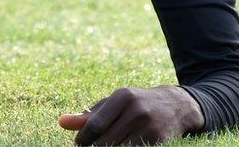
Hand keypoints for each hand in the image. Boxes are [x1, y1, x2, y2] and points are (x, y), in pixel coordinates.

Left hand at [58, 85, 203, 144]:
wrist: (176, 106)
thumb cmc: (136, 104)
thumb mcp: (114, 104)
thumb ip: (88, 115)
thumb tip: (61, 122)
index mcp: (122, 96)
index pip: (94, 125)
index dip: (82, 139)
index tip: (79, 144)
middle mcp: (136, 110)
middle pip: (105, 142)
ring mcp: (149, 128)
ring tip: (106, 145)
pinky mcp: (159, 142)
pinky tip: (122, 146)